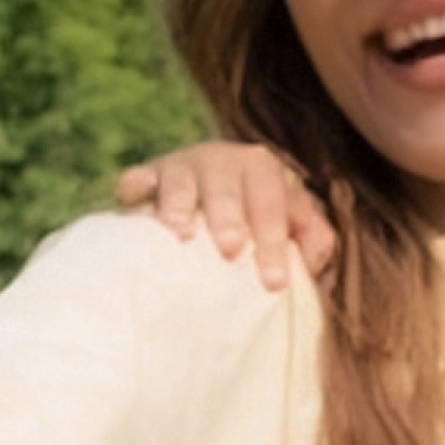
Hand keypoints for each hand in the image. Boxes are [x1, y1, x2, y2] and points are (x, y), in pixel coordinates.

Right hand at [115, 143, 336, 289]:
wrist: (208, 192)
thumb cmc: (257, 220)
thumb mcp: (290, 225)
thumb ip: (313, 239)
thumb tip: (315, 260)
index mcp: (265, 171)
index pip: (274, 202)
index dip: (275, 242)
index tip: (274, 284)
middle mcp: (225, 161)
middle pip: (228, 185)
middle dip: (229, 216)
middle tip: (230, 249)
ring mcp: (185, 165)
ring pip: (183, 178)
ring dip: (181, 202)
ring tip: (181, 233)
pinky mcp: (150, 174)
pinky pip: (140, 176)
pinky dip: (136, 185)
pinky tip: (130, 198)